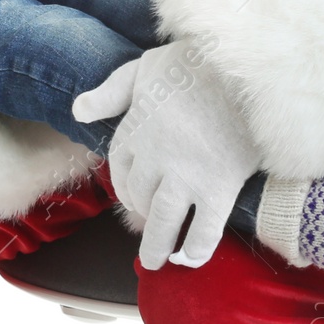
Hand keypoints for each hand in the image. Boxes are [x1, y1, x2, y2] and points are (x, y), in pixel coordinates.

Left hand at [73, 40, 260, 270]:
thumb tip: (78, 112)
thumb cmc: (194, 61)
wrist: (245, 65)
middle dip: (141, 213)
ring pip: (163, 223)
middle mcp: (154, 158)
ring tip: (158, 261)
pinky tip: (190, 257)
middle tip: (150, 223)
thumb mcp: (143, 67)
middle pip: (139, 198)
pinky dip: (195, 250)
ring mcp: (186, 176)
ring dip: (157, 248)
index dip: (123, 186)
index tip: (132, 196)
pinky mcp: (219, 188)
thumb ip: (110, 92)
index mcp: (135, 128)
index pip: (120, 168)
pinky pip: (204, 232)